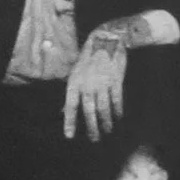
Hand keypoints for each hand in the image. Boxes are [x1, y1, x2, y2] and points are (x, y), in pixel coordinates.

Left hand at [62, 21, 132, 141]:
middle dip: (91, 127)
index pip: (70, 106)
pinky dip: (117, 109)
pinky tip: (118, 117)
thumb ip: (71, 94)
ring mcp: (102, 83)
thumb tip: (61, 111)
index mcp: (74, 83)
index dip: (69, 122)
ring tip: (107, 130)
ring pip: (103, 107)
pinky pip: (116, 99)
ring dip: (106, 121)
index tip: (69, 136)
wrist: (106, 40)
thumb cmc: (88, 60)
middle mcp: (87, 84)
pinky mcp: (115, 80)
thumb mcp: (75, 74)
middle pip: (88, 110)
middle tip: (94, 139)